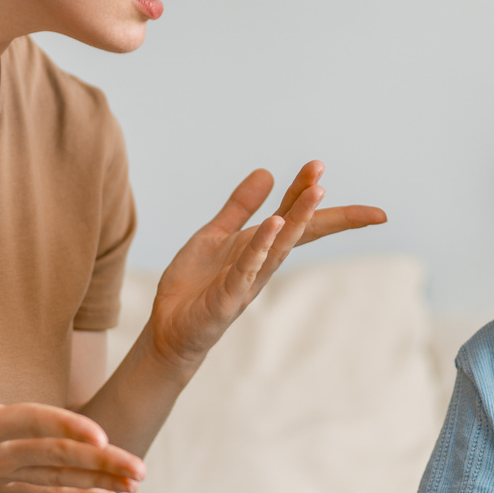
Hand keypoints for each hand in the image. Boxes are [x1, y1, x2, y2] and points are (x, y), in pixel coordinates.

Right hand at [0, 346, 145, 492]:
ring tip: (138, 485)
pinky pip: (47, 492)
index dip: (66, 426)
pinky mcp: (1, 485)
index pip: (30, 423)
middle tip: (141, 469)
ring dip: (99, 481)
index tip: (101, 434)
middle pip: (55, 456)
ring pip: (58, 477)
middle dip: (100, 463)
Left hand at [144, 161, 385, 368]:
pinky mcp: (229, 298)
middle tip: (323, 174)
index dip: (305, 191)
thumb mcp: (215, 235)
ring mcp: (248, 280)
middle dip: (313, 204)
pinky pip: (247, 269)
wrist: (170, 327)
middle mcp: (262, 262)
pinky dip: (261, 247)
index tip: (320, 164)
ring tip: (315, 191)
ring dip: (298, 218)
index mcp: (260, 245)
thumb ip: (240, 206)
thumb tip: (267, 172)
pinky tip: (273, 224)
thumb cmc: (196, 284)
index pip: (291, 215)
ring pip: (280, 246)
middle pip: (297, 230)